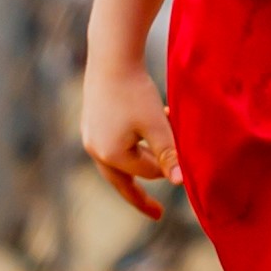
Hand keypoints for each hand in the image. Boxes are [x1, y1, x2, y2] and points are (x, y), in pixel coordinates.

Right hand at [80, 65, 179, 219]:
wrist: (111, 58)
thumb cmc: (136, 91)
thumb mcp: (157, 125)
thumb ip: (168, 155)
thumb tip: (180, 184)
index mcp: (112, 155)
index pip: (147, 173)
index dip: (167, 167)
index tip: (181, 156)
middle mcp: (95, 150)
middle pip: (123, 182)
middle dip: (141, 196)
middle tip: (157, 213)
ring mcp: (89, 137)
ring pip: (116, 164)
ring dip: (137, 165)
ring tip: (151, 172)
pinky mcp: (89, 123)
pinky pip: (110, 146)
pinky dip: (128, 149)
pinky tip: (138, 140)